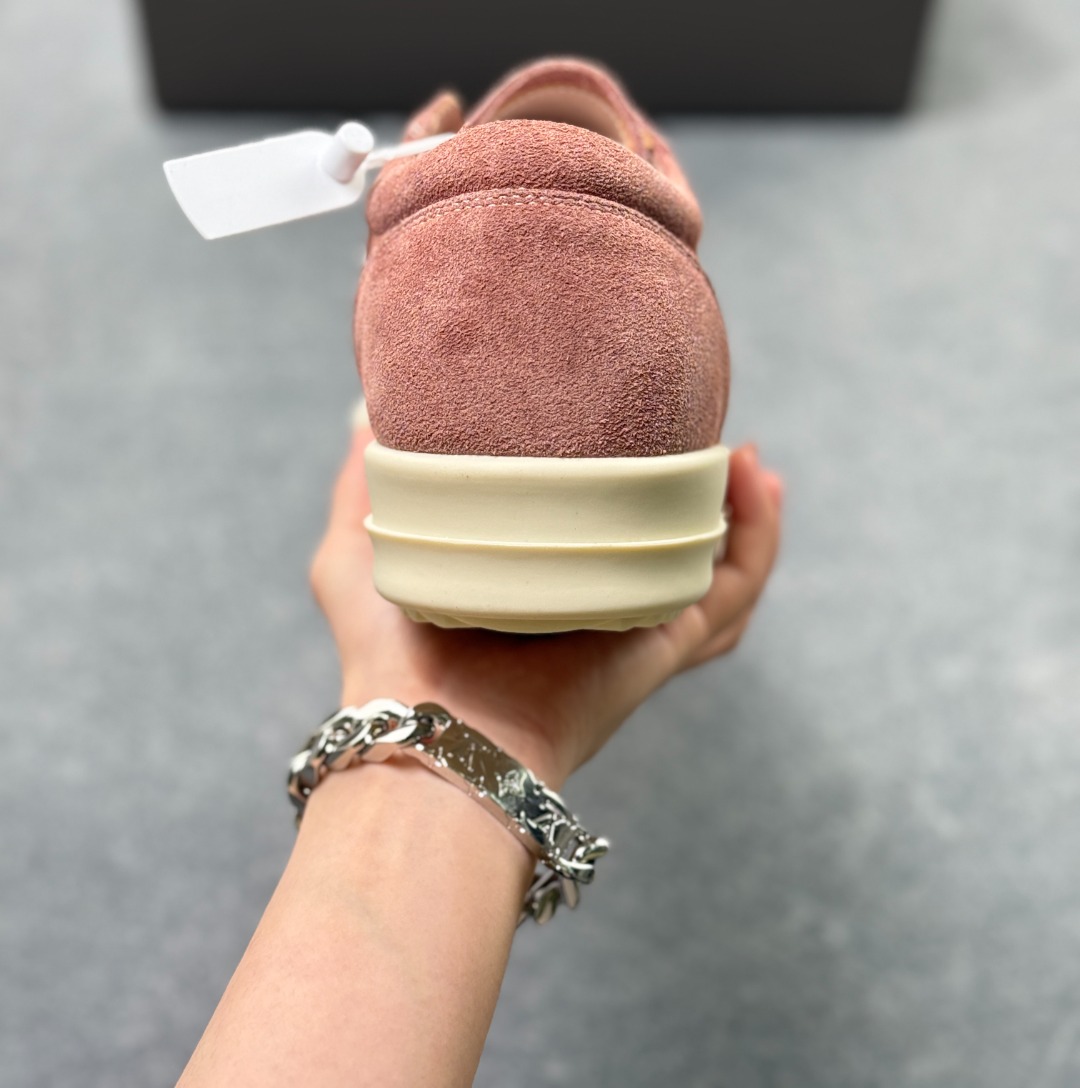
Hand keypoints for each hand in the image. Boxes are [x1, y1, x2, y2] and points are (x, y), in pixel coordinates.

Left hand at [309, 427, 782, 788]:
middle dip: (702, 501)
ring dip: (746, 517)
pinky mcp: (664, 644)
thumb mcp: (360, 549)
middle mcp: (594, 603)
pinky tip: (762, 489)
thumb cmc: (385, 654)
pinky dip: (760, 543)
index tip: (640, 424)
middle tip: (718, 443)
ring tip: (755, 465)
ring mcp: (634, 625)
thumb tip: (364, 415)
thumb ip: (361, 484)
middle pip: (670, 549)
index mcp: (537, 581)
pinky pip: (732, 594)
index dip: (626, 482)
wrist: (428, 727)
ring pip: (716, 572)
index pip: (597, 530)